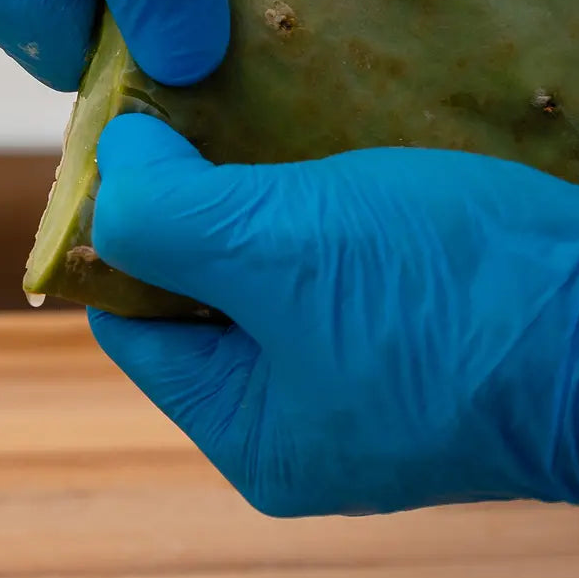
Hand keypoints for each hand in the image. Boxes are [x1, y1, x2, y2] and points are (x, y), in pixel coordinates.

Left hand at [88, 113, 578, 516]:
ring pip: (274, 292)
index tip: (137, 157)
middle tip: (212, 140)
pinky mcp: (421, 358)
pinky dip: (329, 231)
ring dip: (269, 218)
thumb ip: (177, 221)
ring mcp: (364, 399)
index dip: (124, 239)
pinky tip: (342, 180)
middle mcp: (299, 431)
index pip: (137, 328)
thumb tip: (112, 174)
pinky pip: (340, 288)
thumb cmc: (466, 307)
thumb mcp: (289, 252)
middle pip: (201, 312)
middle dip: (201, 224)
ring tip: (281, 151)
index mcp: (248, 437)